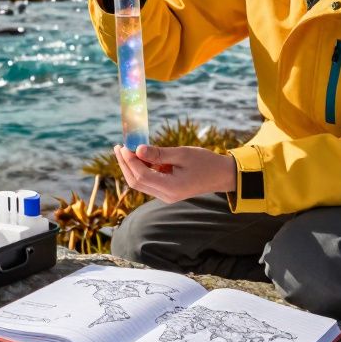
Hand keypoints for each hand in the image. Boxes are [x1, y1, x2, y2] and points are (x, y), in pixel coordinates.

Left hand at [112, 144, 234, 203]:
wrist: (221, 175)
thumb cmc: (205, 162)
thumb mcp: (182, 154)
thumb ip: (159, 153)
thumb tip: (137, 149)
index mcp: (171, 188)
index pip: (142, 176)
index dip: (130, 161)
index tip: (124, 145)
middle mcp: (166, 195)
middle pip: (136, 182)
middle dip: (125, 164)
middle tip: (119, 146)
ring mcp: (165, 195)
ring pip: (139, 183)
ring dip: (131, 166)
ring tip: (128, 149)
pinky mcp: (166, 192)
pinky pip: (148, 181)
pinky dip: (141, 169)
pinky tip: (141, 156)